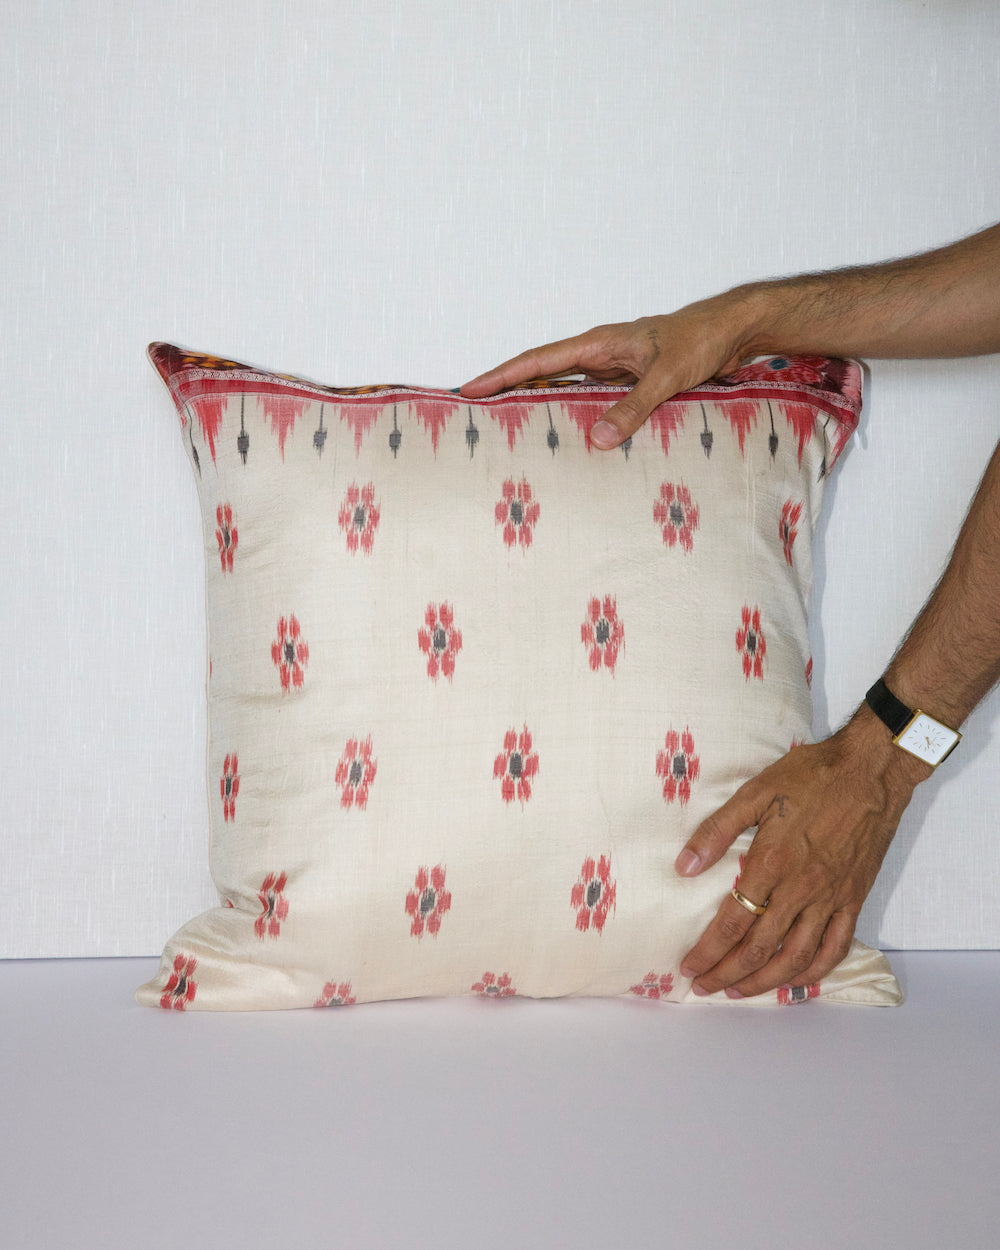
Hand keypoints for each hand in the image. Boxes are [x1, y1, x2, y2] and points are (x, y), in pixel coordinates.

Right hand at [460, 294, 751, 448]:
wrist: (733, 330)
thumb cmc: (701, 341)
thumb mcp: (665, 377)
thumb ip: (633, 408)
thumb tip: (597, 440)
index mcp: (599, 343)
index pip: (538, 359)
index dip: (502, 375)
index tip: (471, 390)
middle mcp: (600, 353)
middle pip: (542, 372)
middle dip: (508, 389)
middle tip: (476, 412)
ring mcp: (614, 368)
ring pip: (565, 387)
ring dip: (540, 403)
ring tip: (510, 427)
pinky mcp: (630, 382)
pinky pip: (592, 399)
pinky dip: (576, 415)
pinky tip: (569, 435)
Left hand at [674, 710, 929, 997]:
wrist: (870, 770)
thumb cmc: (810, 775)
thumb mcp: (755, 792)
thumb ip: (717, 830)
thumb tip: (684, 866)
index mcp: (771, 863)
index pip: (732, 923)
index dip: (708, 951)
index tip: (689, 966)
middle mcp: (800, 889)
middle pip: (759, 948)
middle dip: (727, 973)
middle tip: (704, 986)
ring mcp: (831, 898)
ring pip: (795, 957)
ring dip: (765, 981)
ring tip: (740, 991)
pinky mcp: (854, 899)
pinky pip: (835, 947)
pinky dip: (813, 972)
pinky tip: (795, 980)